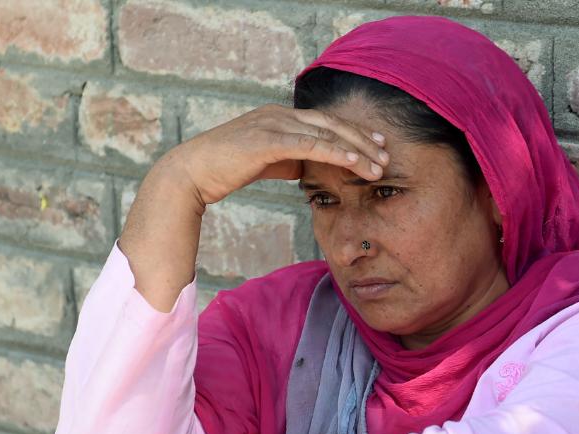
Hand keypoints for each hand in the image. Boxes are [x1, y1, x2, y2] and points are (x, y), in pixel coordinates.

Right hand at [166, 103, 388, 204]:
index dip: (353, 133)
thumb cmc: (226, 168)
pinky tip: (352, 161)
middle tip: (386, 154)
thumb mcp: (264, 160)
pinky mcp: (266, 140)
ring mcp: (272, 124)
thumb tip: (312, 166)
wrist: (192, 173)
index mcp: (279, 117)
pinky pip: (308, 144)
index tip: (375, 146)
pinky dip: (333, 152)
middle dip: (362, 139)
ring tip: (378, 165)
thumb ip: (289, 157)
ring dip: (356, 150)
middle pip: (331, 124)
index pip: (325, 122)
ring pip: (325, 134)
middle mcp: (279, 115)